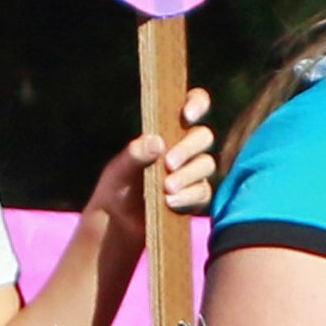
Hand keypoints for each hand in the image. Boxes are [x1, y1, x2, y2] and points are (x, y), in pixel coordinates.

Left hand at [86, 97, 218, 247]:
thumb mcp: (120, 169)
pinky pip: (203, 192)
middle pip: (204, 136)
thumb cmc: (119, 186)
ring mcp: (194, 172)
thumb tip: (157, 142)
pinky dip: (188, 196)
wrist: (119, 222)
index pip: (193, 104)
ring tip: (166, 188)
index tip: (186, 115)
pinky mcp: (197, 196)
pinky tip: (170, 202)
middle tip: (168, 163)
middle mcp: (185, 147)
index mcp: (167, 129)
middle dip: (188, 149)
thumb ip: (135, 154)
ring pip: (206, 164)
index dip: (197, 103)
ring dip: (187, 175)